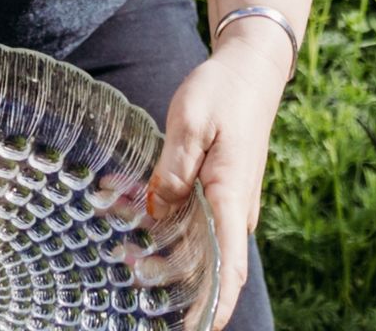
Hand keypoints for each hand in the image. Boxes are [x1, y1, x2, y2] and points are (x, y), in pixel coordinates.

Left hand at [148, 26, 293, 327]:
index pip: (229, 266)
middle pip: (208, 263)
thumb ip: (173, 167)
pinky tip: (133, 209)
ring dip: (163, 253)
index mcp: (230, 197)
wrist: (251, 71)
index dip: (217, 305)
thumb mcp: (191, 120)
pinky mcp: (218, 193)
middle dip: (172, 279)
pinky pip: (194, 220)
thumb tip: (158, 209)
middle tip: (130, 271)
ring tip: (124, 252)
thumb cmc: (222, 92)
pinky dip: (166, 223)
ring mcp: (228, 203)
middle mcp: (234, 210)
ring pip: (198, 244)